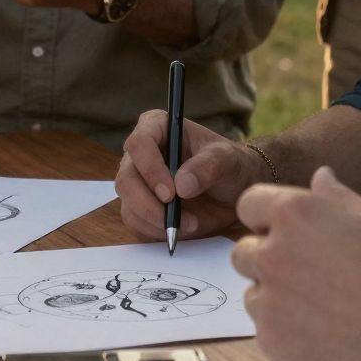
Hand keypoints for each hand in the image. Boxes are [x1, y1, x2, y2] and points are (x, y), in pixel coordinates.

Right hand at [116, 110, 265, 239]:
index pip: (139, 143)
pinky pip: (137, 224)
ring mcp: (138, 182)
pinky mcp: (140, 208)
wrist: (234, 193)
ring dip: (157, 222)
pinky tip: (182, 228)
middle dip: (148, 204)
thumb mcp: (226, 160)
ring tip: (191, 224)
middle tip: (175, 219)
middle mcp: (141, 154)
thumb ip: (207, 167)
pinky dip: (157, 232)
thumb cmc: (229, 165)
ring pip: (129, 205)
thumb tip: (181, 186)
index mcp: (157, 127)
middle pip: (126, 179)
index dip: (150, 169)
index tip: (170, 193)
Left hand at [231, 167, 360, 360]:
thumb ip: (338, 197)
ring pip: (252, 293)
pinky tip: (322, 332)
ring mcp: (268, 298)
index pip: (249, 205)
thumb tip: (320, 176)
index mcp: (293, 213)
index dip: (267, 219)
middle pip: (243, 251)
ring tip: (320, 307)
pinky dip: (285, 331)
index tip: (289, 234)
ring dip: (274, 296)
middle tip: (309, 275)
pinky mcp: (271, 340)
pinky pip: (264, 329)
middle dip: (268, 259)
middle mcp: (271, 251)